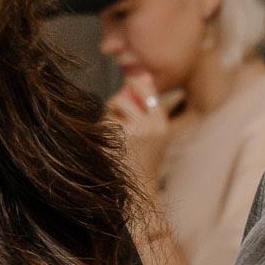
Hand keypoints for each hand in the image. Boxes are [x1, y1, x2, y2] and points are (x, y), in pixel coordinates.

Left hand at [106, 67, 170, 188]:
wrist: (139, 187)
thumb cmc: (146, 158)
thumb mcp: (156, 133)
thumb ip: (149, 108)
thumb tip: (138, 77)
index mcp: (161, 123)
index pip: (147, 91)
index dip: (135, 83)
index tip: (127, 80)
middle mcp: (150, 126)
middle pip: (123, 98)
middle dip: (115, 103)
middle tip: (114, 113)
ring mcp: (133, 133)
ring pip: (110, 110)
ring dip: (108, 117)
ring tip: (116, 134)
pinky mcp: (117, 140)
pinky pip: (103, 123)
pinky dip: (102, 130)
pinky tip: (109, 144)